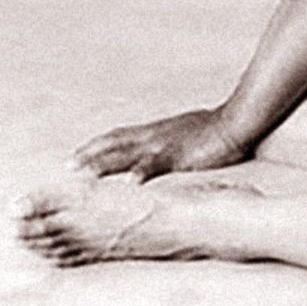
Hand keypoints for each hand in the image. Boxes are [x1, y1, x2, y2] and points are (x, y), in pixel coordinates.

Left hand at [69, 108, 248, 180]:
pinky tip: (130, 183)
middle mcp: (155, 135)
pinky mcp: (181, 155)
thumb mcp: (185, 132)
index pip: (118, 136)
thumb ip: (167, 140)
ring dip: (104, 164)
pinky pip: (157, 164)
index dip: (96, 145)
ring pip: (127, 154)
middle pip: (114, 143)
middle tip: (68, 165)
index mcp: (156, 131)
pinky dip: (142, 172)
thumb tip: (155, 149)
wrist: (238, 122)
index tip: (75, 155)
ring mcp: (166, 145)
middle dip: (90, 154)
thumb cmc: (216, 129)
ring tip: (84, 175)